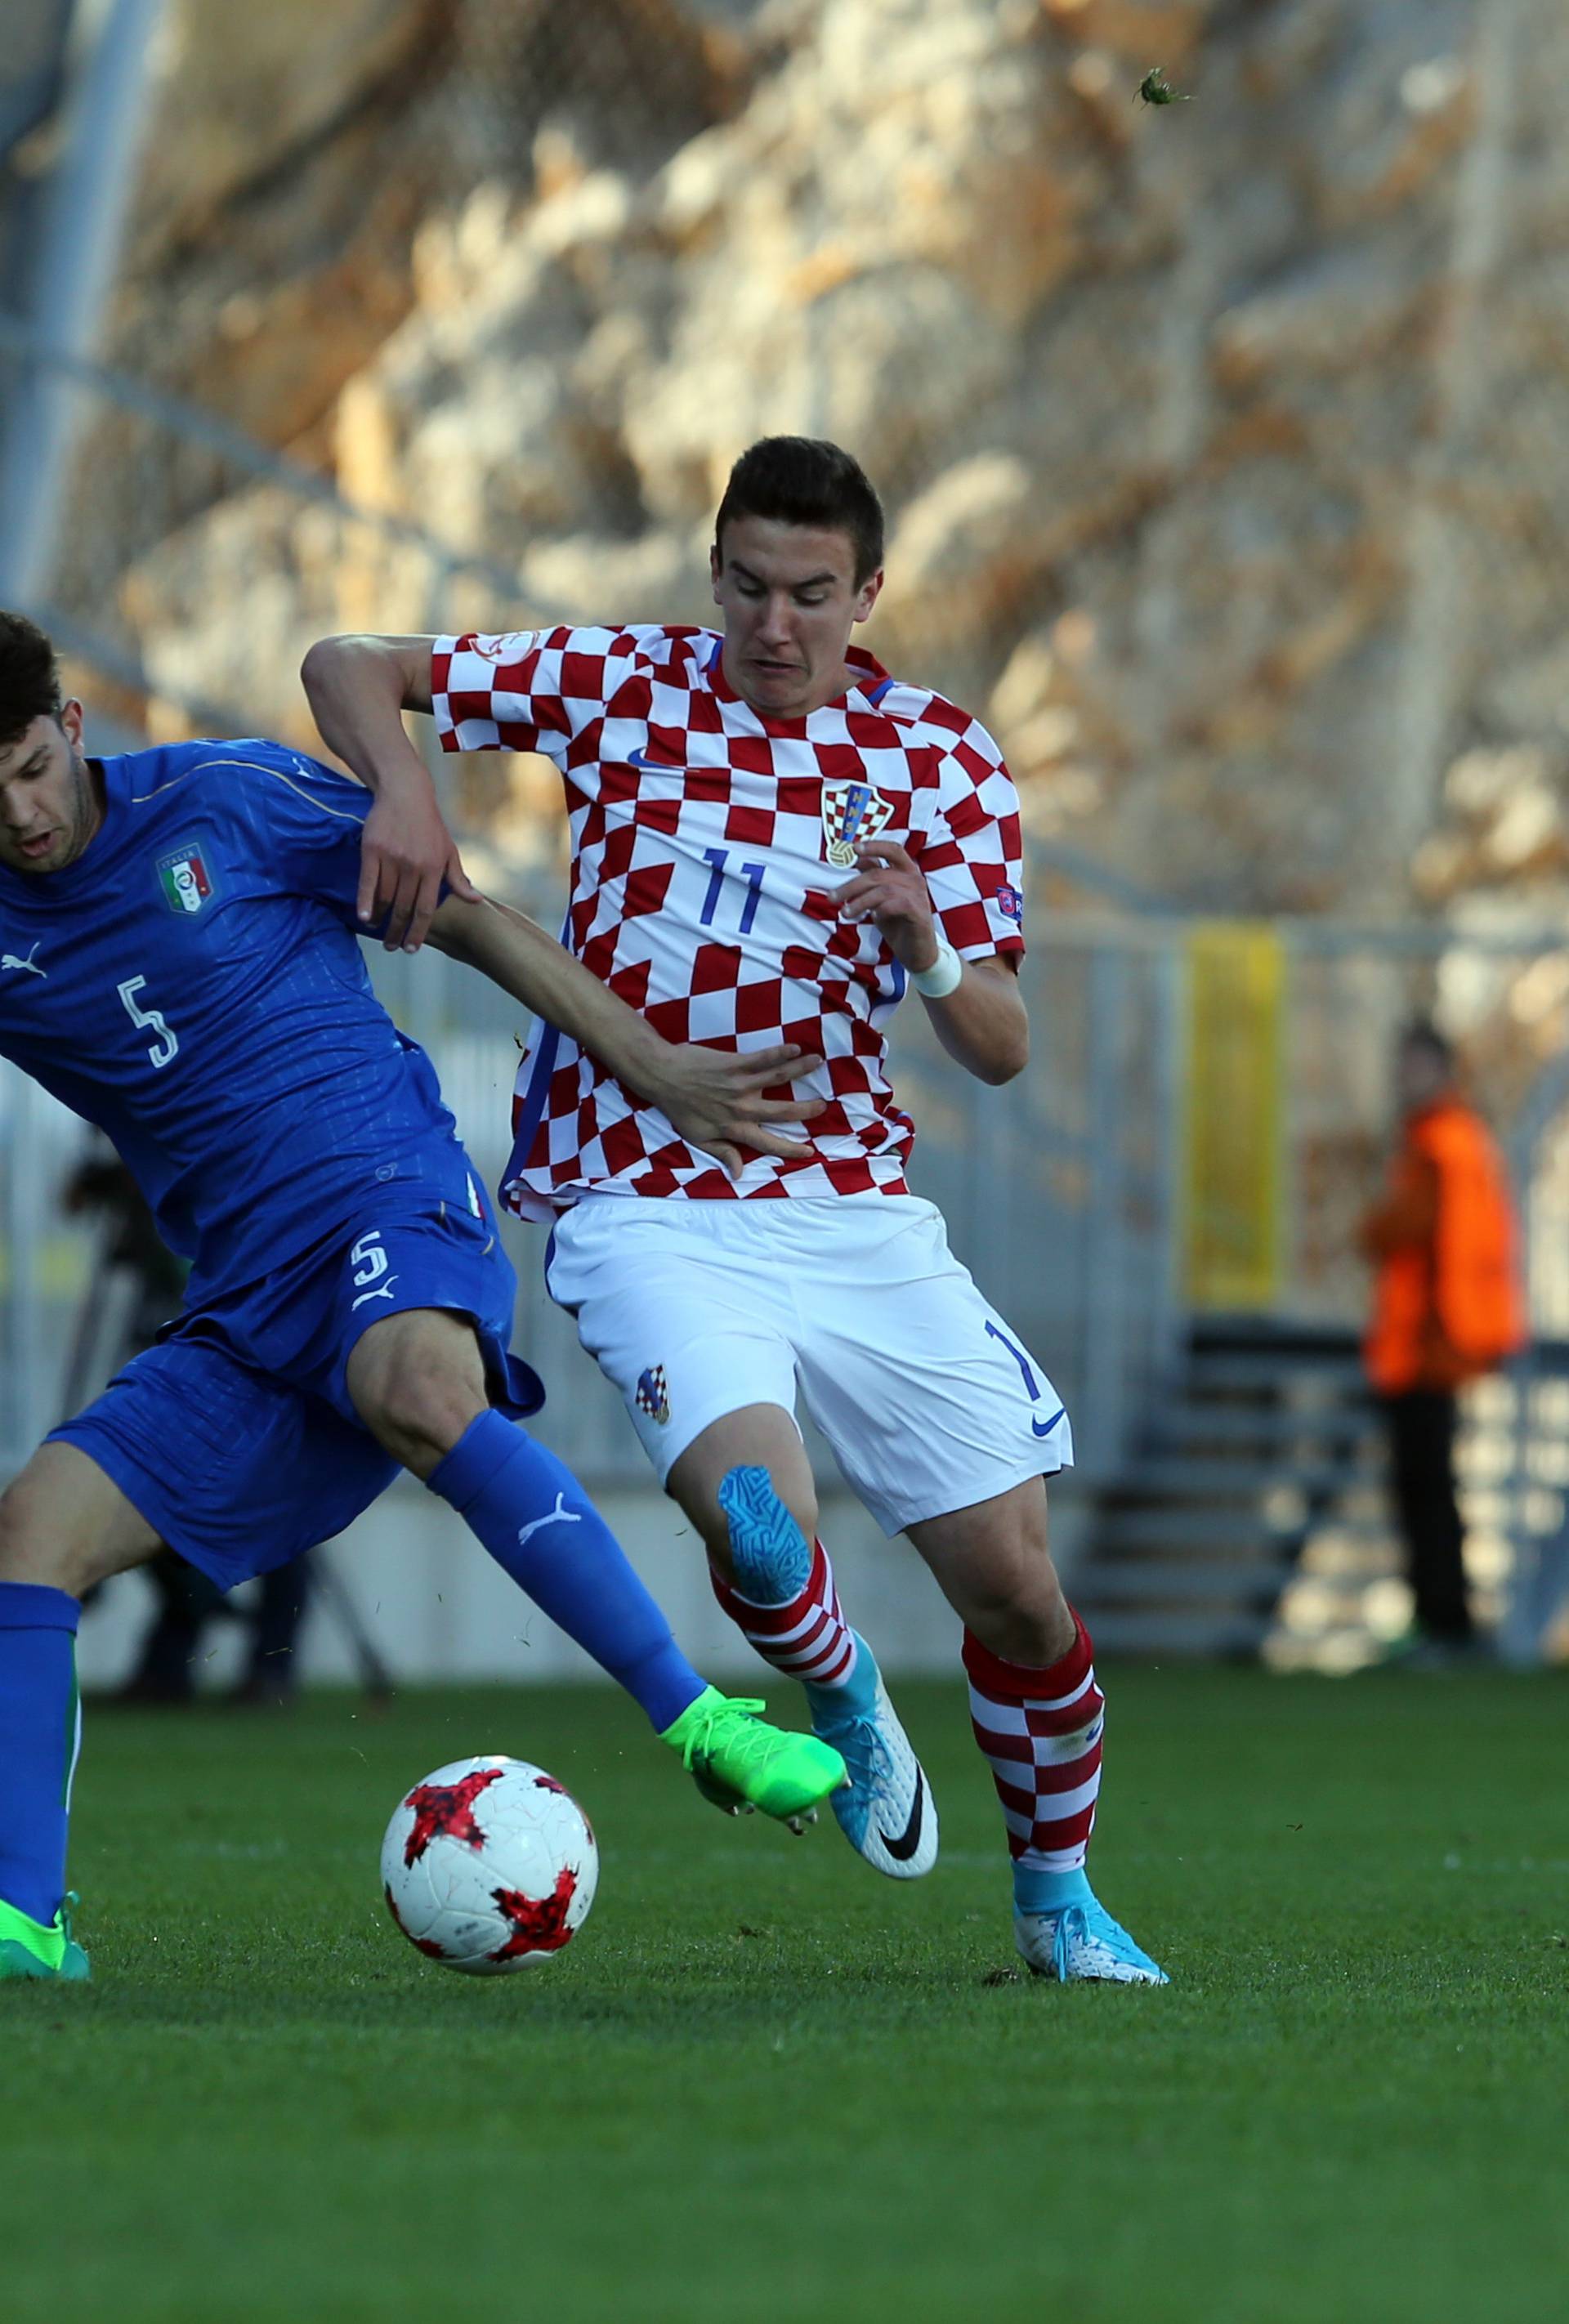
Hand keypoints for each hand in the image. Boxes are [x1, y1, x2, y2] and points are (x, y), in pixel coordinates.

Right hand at [359, 785, 478, 952]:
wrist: (405, 793)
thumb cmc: (429, 825)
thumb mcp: (448, 850)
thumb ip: (458, 878)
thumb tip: (476, 900)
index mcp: (433, 869)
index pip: (426, 909)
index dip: (418, 931)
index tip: (411, 948)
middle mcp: (413, 866)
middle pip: (404, 908)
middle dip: (397, 932)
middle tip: (392, 947)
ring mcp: (392, 858)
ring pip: (384, 898)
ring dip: (381, 919)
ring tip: (378, 931)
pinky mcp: (372, 849)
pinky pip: (367, 882)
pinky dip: (365, 901)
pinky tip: (364, 917)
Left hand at [647, 1042, 825, 1181]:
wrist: (662, 1076)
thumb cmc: (678, 1108)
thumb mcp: (697, 1138)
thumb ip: (722, 1153)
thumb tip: (738, 1173)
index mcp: (734, 1129)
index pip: (768, 1143)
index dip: (790, 1149)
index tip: (810, 1151)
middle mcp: (741, 1108)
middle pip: (781, 1111)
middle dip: (805, 1110)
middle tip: (823, 1106)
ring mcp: (739, 1085)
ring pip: (777, 1078)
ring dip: (800, 1070)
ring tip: (818, 1063)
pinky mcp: (734, 1064)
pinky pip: (762, 1058)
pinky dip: (780, 1053)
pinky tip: (796, 1048)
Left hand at [833, 839, 939, 971]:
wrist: (917, 951)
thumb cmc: (899, 921)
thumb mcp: (881, 897)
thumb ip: (874, 876)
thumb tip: (857, 858)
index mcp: (907, 871)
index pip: (893, 850)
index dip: (874, 846)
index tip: (854, 849)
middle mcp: (914, 879)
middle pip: (878, 874)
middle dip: (852, 886)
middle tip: (833, 897)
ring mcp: (919, 896)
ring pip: (884, 890)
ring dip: (860, 901)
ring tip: (845, 913)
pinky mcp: (919, 913)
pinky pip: (896, 905)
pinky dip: (880, 909)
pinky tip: (870, 917)